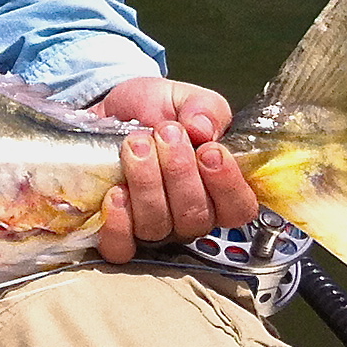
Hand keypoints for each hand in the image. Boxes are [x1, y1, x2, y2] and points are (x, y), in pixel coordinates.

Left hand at [88, 77, 258, 263]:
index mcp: (217, 189)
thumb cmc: (154, 110)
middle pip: (195, 217)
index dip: (227, 185)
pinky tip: (115, 193)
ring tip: (135, 145)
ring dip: (147, 183)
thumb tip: (203, 128)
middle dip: (180, 172)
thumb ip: (204, 108)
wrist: (107, 109)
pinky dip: (118, 225)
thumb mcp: (183, 97)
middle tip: (165, 133)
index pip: (238, 208)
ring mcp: (152, 228)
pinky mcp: (117, 232)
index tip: (209, 150)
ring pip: (157, 226)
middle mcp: (188, 216)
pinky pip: (122, 248)